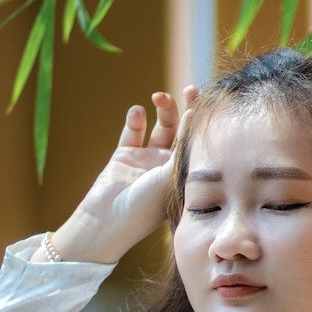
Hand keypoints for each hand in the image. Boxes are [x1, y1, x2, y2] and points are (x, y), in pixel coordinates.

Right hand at [47, 85, 198, 265]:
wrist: (107, 221)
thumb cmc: (144, 206)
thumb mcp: (168, 176)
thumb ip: (181, 147)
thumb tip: (195, 116)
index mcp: (184, 174)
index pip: (197, 142)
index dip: (202, 120)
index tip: (205, 99)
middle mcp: (168, 166)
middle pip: (181, 130)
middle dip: (185, 108)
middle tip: (190, 90)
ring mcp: (147, 160)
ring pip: (159, 127)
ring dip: (162, 110)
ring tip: (159, 98)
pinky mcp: (124, 156)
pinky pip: (133, 132)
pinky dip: (135, 120)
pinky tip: (136, 112)